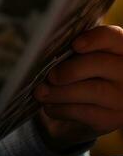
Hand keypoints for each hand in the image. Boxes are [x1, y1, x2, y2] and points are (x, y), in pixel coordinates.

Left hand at [34, 24, 122, 151]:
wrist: (105, 100)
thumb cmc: (90, 69)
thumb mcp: (90, 53)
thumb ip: (76, 48)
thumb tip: (47, 49)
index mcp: (121, 48)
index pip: (112, 37)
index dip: (94, 39)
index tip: (75, 45)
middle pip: (100, 64)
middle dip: (70, 70)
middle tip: (50, 76)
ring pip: (93, 91)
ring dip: (61, 93)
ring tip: (41, 93)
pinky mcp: (114, 118)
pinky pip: (88, 113)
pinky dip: (63, 110)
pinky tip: (49, 107)